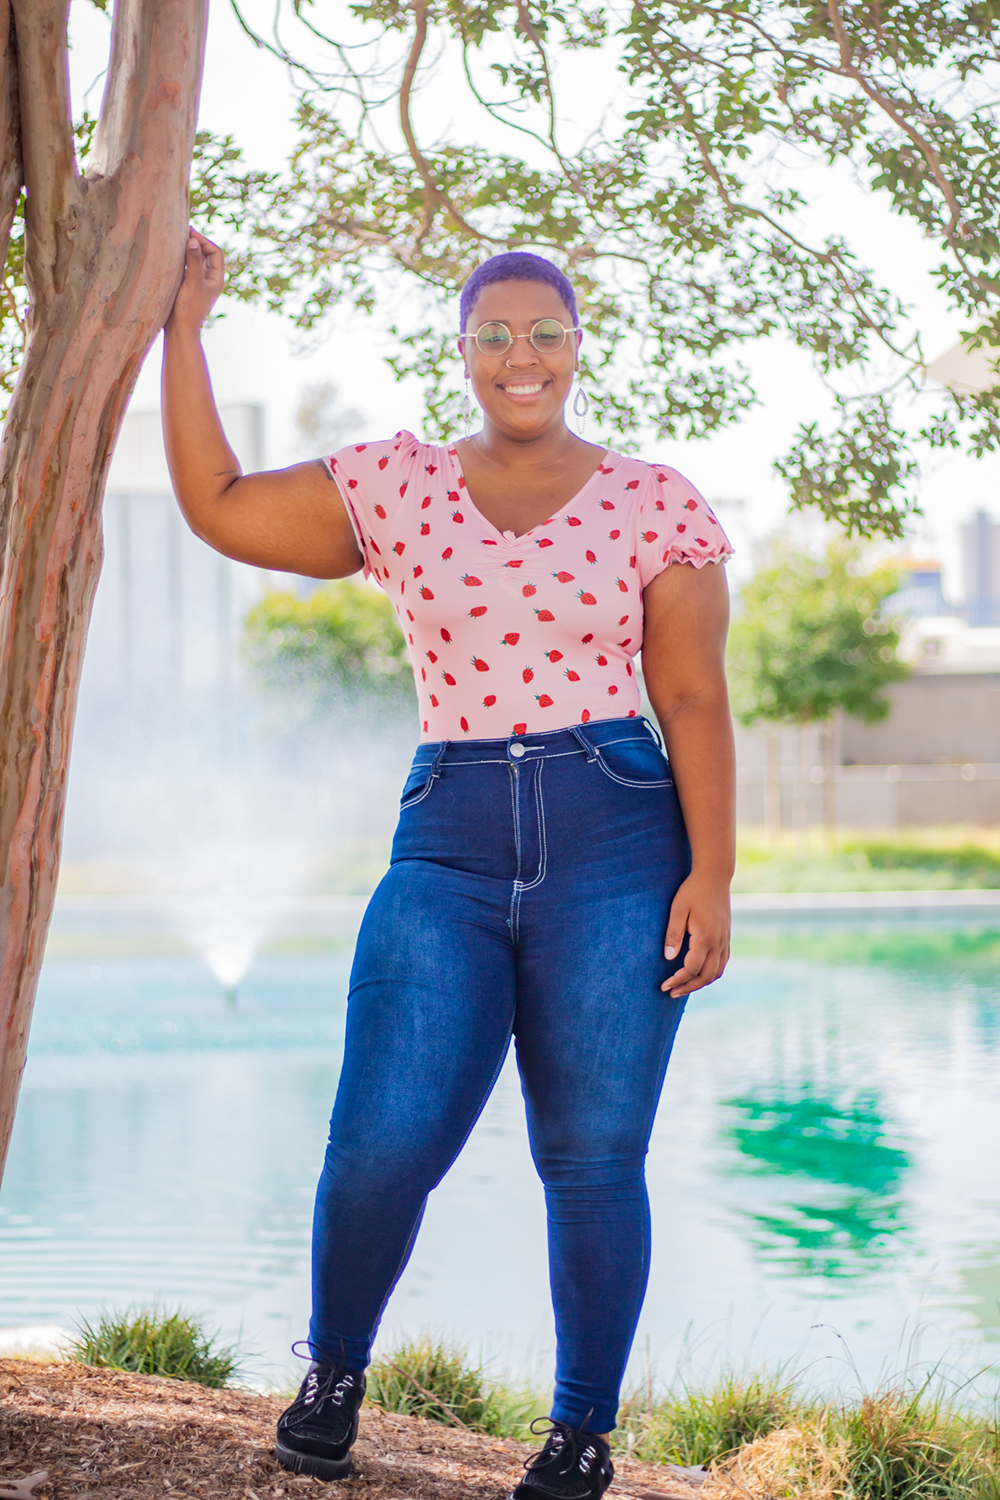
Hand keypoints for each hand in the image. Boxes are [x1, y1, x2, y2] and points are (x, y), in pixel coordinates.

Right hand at [167, 229, 224, 331]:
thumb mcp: (193, 283)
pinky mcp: (186, 286)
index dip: (205, 241)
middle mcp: (209, 279)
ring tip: (176, 241)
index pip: (215, 253)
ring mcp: (197, 282)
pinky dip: (181, 259)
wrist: (179, 330)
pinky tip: (171, 255)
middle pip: (206, 254)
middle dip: (196, 243)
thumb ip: (194, 261)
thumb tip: (193, 240)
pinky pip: (186, 268)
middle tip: (182, 233)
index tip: (190, 233)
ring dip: (187, 250)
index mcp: (216, 279)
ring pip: (195, 260)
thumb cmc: (189, 308)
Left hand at [661, 870, 730, 998]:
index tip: (664, 985)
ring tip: (684, 986)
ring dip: (701, 983)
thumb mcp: (677, 909)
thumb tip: (668, 958)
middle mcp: (718, 943)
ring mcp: (724, 940)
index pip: (691, 969)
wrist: (715, 876)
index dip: (677, 980)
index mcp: (705, 938)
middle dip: (688, 987)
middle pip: (706, 976)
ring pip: (717, 972)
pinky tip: (699, 973)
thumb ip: (673, 934)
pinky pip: (722, 963)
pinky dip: (711, 973)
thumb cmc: (692, 891)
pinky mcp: (726, 937)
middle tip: (671, 992)